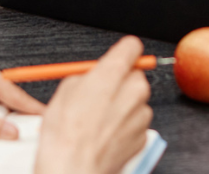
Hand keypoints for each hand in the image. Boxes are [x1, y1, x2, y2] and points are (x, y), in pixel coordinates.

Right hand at [35, 37, 152, 173]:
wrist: (74, 168)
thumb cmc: (66, 134)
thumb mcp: (65, 89)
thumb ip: (87, 76)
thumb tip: (92, 76)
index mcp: (114, 73)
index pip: (131, 46)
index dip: (122, 52)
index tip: (117, 57)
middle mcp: (133, 90)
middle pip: (134, 75)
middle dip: (120, 82)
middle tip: (99, 95)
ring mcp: (140, 115)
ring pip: (135, 101)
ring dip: (121, 106)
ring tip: (97, 120)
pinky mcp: (142, 136)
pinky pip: (134, 123)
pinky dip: (123, 126)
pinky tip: (104, 134)